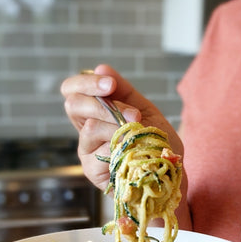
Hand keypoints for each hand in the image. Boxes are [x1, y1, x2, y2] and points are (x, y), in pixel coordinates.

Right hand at [61, 64, 180, 191]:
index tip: (110, 84)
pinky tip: (134, 151)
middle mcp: (85, 129)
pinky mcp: (91, 169)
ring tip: (140, 133)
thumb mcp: (145, 110)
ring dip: (119, 126)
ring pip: (90, 127)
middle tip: (133, 113)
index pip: (73, 89)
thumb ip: (124, 91)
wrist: (167, 174)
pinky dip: (121, 146)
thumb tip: (101, 67)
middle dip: (103, 103)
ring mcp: (87, 150)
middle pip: (72, 104)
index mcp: (94, 111)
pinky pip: (100, 150)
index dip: (87, 82)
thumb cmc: (155, 142)